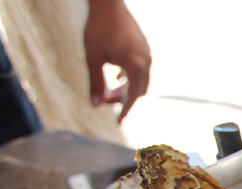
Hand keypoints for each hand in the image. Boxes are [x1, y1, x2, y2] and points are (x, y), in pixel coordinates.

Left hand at [83, 0, 150, 121]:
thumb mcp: (93, 59)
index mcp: (136, 67)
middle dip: (125, 99)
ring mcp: (148, 54)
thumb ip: (95, 83)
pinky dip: (130, 77)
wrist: (108, 3)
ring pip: (141, 80)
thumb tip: (95, 105)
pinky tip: (117, 75)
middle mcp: (146, 62)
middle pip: (139, 91)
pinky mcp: (145, 47)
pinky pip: (141, 69)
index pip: (133, 97)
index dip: (125, 111)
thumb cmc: (98, 29)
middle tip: (108, 102)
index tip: (119, 123)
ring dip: (127, 88)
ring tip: (111, 89)